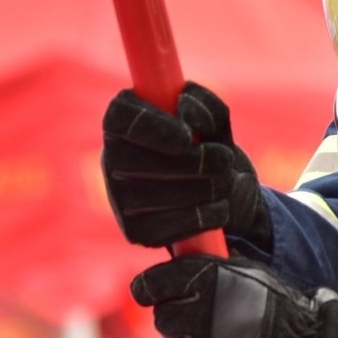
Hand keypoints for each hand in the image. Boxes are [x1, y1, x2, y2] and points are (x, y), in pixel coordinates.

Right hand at [102, 82, 269, 249]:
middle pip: (143, 162)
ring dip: (209, 188)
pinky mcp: (138, 233)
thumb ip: (203, 105)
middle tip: (224, 159)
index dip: (153, 129)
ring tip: (224, 180)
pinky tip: (217, 206)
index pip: (121, 120)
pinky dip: (208, 215)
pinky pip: (172, 227)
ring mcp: (120, 200)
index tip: (187, 137)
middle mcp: (112, 160)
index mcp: (122, 122)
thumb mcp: (214, 120)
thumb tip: (184, 109)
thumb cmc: (210, 146)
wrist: (225, 193)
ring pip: (161, 196)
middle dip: (196, 162)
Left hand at [131, 255, 337, 337]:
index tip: (163, 295)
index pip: (149, 287)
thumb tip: (182, 258)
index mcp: (203, 282)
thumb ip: (211, 269)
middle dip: (183, 321)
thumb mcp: (251, 275)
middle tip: (215, 324)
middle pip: (164, 320)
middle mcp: (194, 317)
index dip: (156, 291)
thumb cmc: (286, 311)